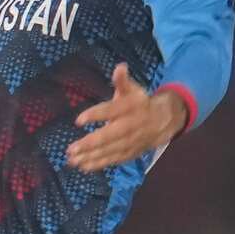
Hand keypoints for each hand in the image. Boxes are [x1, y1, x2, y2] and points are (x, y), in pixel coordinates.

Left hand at [66, 63, 187, 172]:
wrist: (163, 121)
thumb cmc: (140, 103)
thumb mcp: (133, 89)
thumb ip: (123, 81)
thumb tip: (120, 67)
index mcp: (129, 108)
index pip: (110, 111)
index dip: (95, 115)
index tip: (78, 121)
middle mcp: (129, 126)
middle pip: (108, 136)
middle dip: (90, 144)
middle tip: (71, 149)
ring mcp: (130, 142)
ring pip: (109, 151)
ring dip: (90, 157)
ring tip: (72, 161)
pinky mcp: (129, 153)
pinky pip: (113, 159)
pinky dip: (99, 164)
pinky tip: (83, 167)